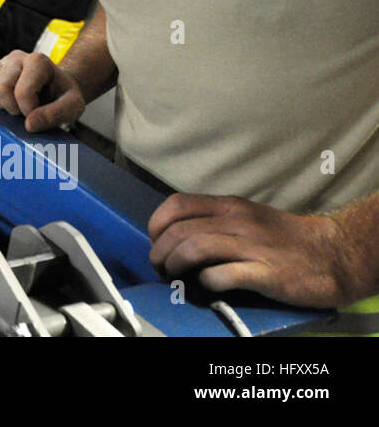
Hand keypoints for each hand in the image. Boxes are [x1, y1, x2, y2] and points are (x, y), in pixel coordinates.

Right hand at [0, 50, 85, 131]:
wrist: (56, 88)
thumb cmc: (63, 96)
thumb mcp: (73, 106)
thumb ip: (56, 114)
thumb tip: (29, 125)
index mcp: (38, 61)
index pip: (22, 92)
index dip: (28, 110)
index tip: (39, 113)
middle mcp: (16, 57)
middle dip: (11, 107)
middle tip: (24, 110)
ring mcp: (0, 62)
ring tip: (13, 105)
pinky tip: (2, 101)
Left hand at [148, 193, 358, 307]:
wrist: (333, 254)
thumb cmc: (284, 238)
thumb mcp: (246, 217)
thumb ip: (213, 221)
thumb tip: (175, 236)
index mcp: (230, 206)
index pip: (177, 204)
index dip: (156, 225)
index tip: (155, 242)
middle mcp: (238, 222)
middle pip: (180, 230)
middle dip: (160, 251)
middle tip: (160, 267)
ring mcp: (253, 246)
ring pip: (196, 248)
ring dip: (175, 265)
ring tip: (174, 276)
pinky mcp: (267, 273)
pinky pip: (225, 275)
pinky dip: (207, 281)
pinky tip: (207, 285)